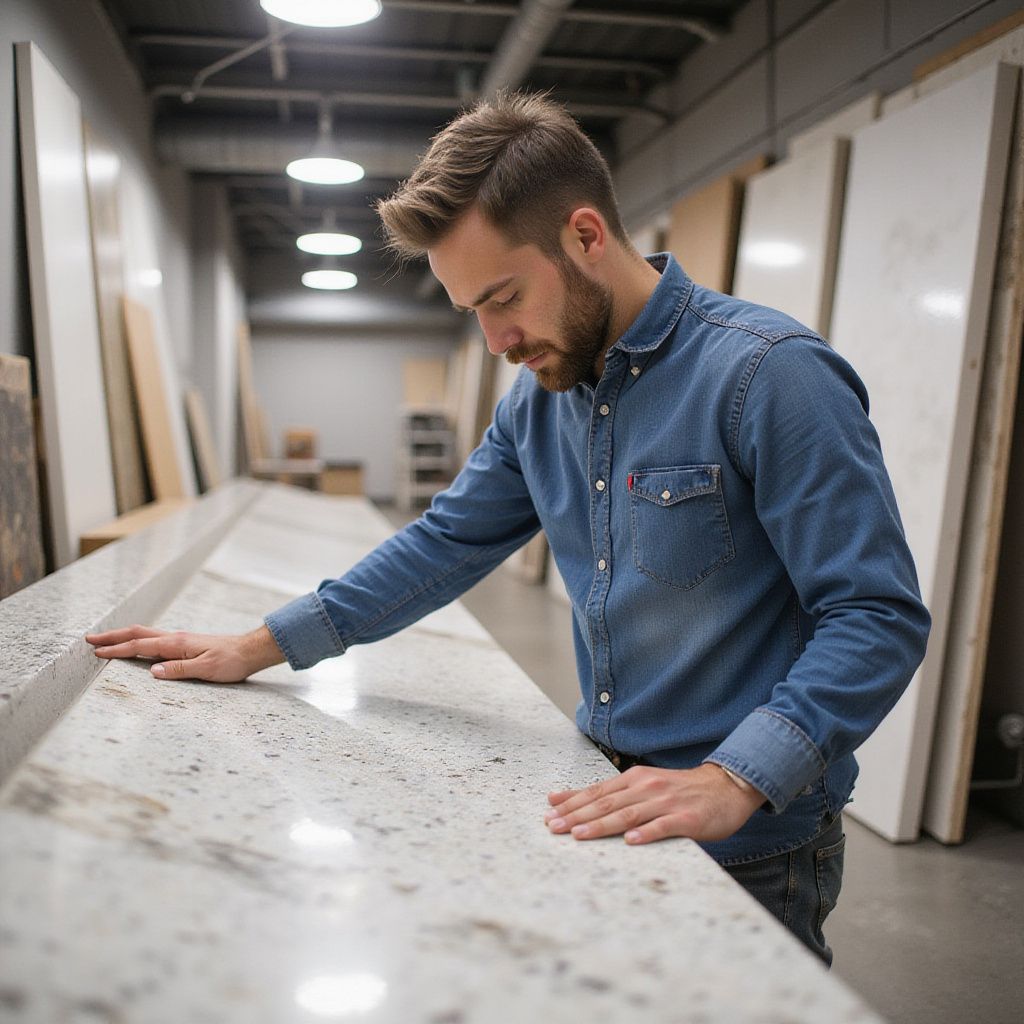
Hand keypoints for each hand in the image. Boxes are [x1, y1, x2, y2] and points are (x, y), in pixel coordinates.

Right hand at [85, 624, 283, 682]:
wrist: (249, 652)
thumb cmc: (231, 662)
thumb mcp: (206, 669)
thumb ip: (179, 670)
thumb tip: (152, 671)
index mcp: (176, 644)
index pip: (140, 646)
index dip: (117, 649)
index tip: (96, 651)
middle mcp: (176, 638)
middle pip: (138, 634)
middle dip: (113, 636)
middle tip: (90, 639)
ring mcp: (180, 640)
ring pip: (145, 634)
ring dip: (124, 636)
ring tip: (106, 640)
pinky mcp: (185, 644)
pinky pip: (155, 639)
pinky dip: (138, 640)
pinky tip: (136, 645)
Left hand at [544, 762, 764, 844]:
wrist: (725, 787)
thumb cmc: (679, 791)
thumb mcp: (645, 785)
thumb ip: (614, 794)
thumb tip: (574, 801)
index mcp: (635, 779)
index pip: (598, 791)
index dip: (572, 802)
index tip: (549, 813)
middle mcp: (647, 787)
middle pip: (607, 803)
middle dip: (577, 816)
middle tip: (553, 827)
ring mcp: (666, 802)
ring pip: (628, 814)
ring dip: (602, 824)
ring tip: (580, 834)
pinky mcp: (687, 819)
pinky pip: (663, 826)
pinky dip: (646, 833)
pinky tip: (631, 841)